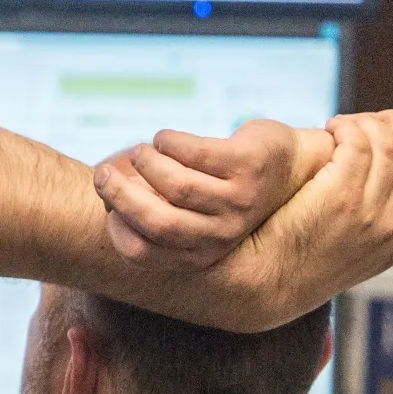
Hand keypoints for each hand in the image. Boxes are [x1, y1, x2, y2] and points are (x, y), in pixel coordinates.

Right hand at [92, 119, 333, 269]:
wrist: (289, 166)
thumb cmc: (222, 188)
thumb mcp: (192, 211)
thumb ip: (153, 209)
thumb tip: (106, 197)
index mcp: (201, 253)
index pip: (143, 253)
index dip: (116, 227)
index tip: (106, 204)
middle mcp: (222, 235)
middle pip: (158, 222)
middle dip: (121, 194)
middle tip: (103, 173)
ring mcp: (239, 202)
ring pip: (176, 184)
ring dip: (147, 162)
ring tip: (142, 152)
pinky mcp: (250, 166)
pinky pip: (195, 151)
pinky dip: (169, 141)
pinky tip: (166, 140)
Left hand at [212, 111, 392, 329]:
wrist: (268, 284)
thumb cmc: (303, 261)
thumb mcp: (360, 250)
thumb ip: (383, 222)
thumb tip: (388, 177)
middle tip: (372, 120)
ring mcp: (369, 213)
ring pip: (391, 144)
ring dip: (368, 122)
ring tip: (343, 124)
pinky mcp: (339, 197)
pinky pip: (357, 143)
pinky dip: (348, 126)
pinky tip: (331, 129)